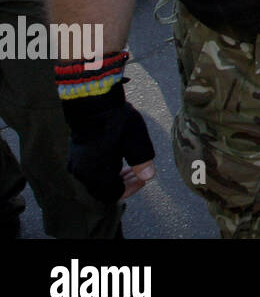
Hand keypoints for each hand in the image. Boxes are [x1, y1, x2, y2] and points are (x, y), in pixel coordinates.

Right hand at [62, 83, 156, 202]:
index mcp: (97, 172)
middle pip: (104, 190)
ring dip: (114, 177)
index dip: (131, 189)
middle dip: (123, 184)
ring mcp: (76, 164)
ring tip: (130, 168)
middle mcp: (82, 172)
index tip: (143, 179)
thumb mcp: (136, 139)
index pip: (114, 193)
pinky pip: (89, 172)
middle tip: (139, 174)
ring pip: (96, 181)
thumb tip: (148, 176)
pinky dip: (104, 170)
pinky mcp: (75, 155)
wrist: (93, 102)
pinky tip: (116, 160)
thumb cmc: (116, 120)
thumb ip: (142, 160)